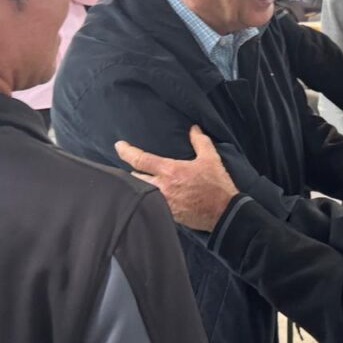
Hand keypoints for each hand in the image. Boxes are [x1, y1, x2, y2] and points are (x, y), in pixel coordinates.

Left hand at [115, 126, 237, 231]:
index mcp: (170, 171)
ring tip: (138, 180)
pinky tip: (151, 196)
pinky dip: (149, 198)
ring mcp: (163, 203)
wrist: (224, 213)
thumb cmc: (217, 185)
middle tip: (129, 166)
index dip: (126, 151)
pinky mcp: (168, 214)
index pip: (140, 159)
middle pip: (134, 178)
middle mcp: (162, 187)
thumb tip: (194, 128)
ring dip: (138, 186)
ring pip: (141, 192)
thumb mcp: (211, 159)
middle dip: (129, 172)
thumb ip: (200, 141)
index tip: (119, 146)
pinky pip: (152, 204)